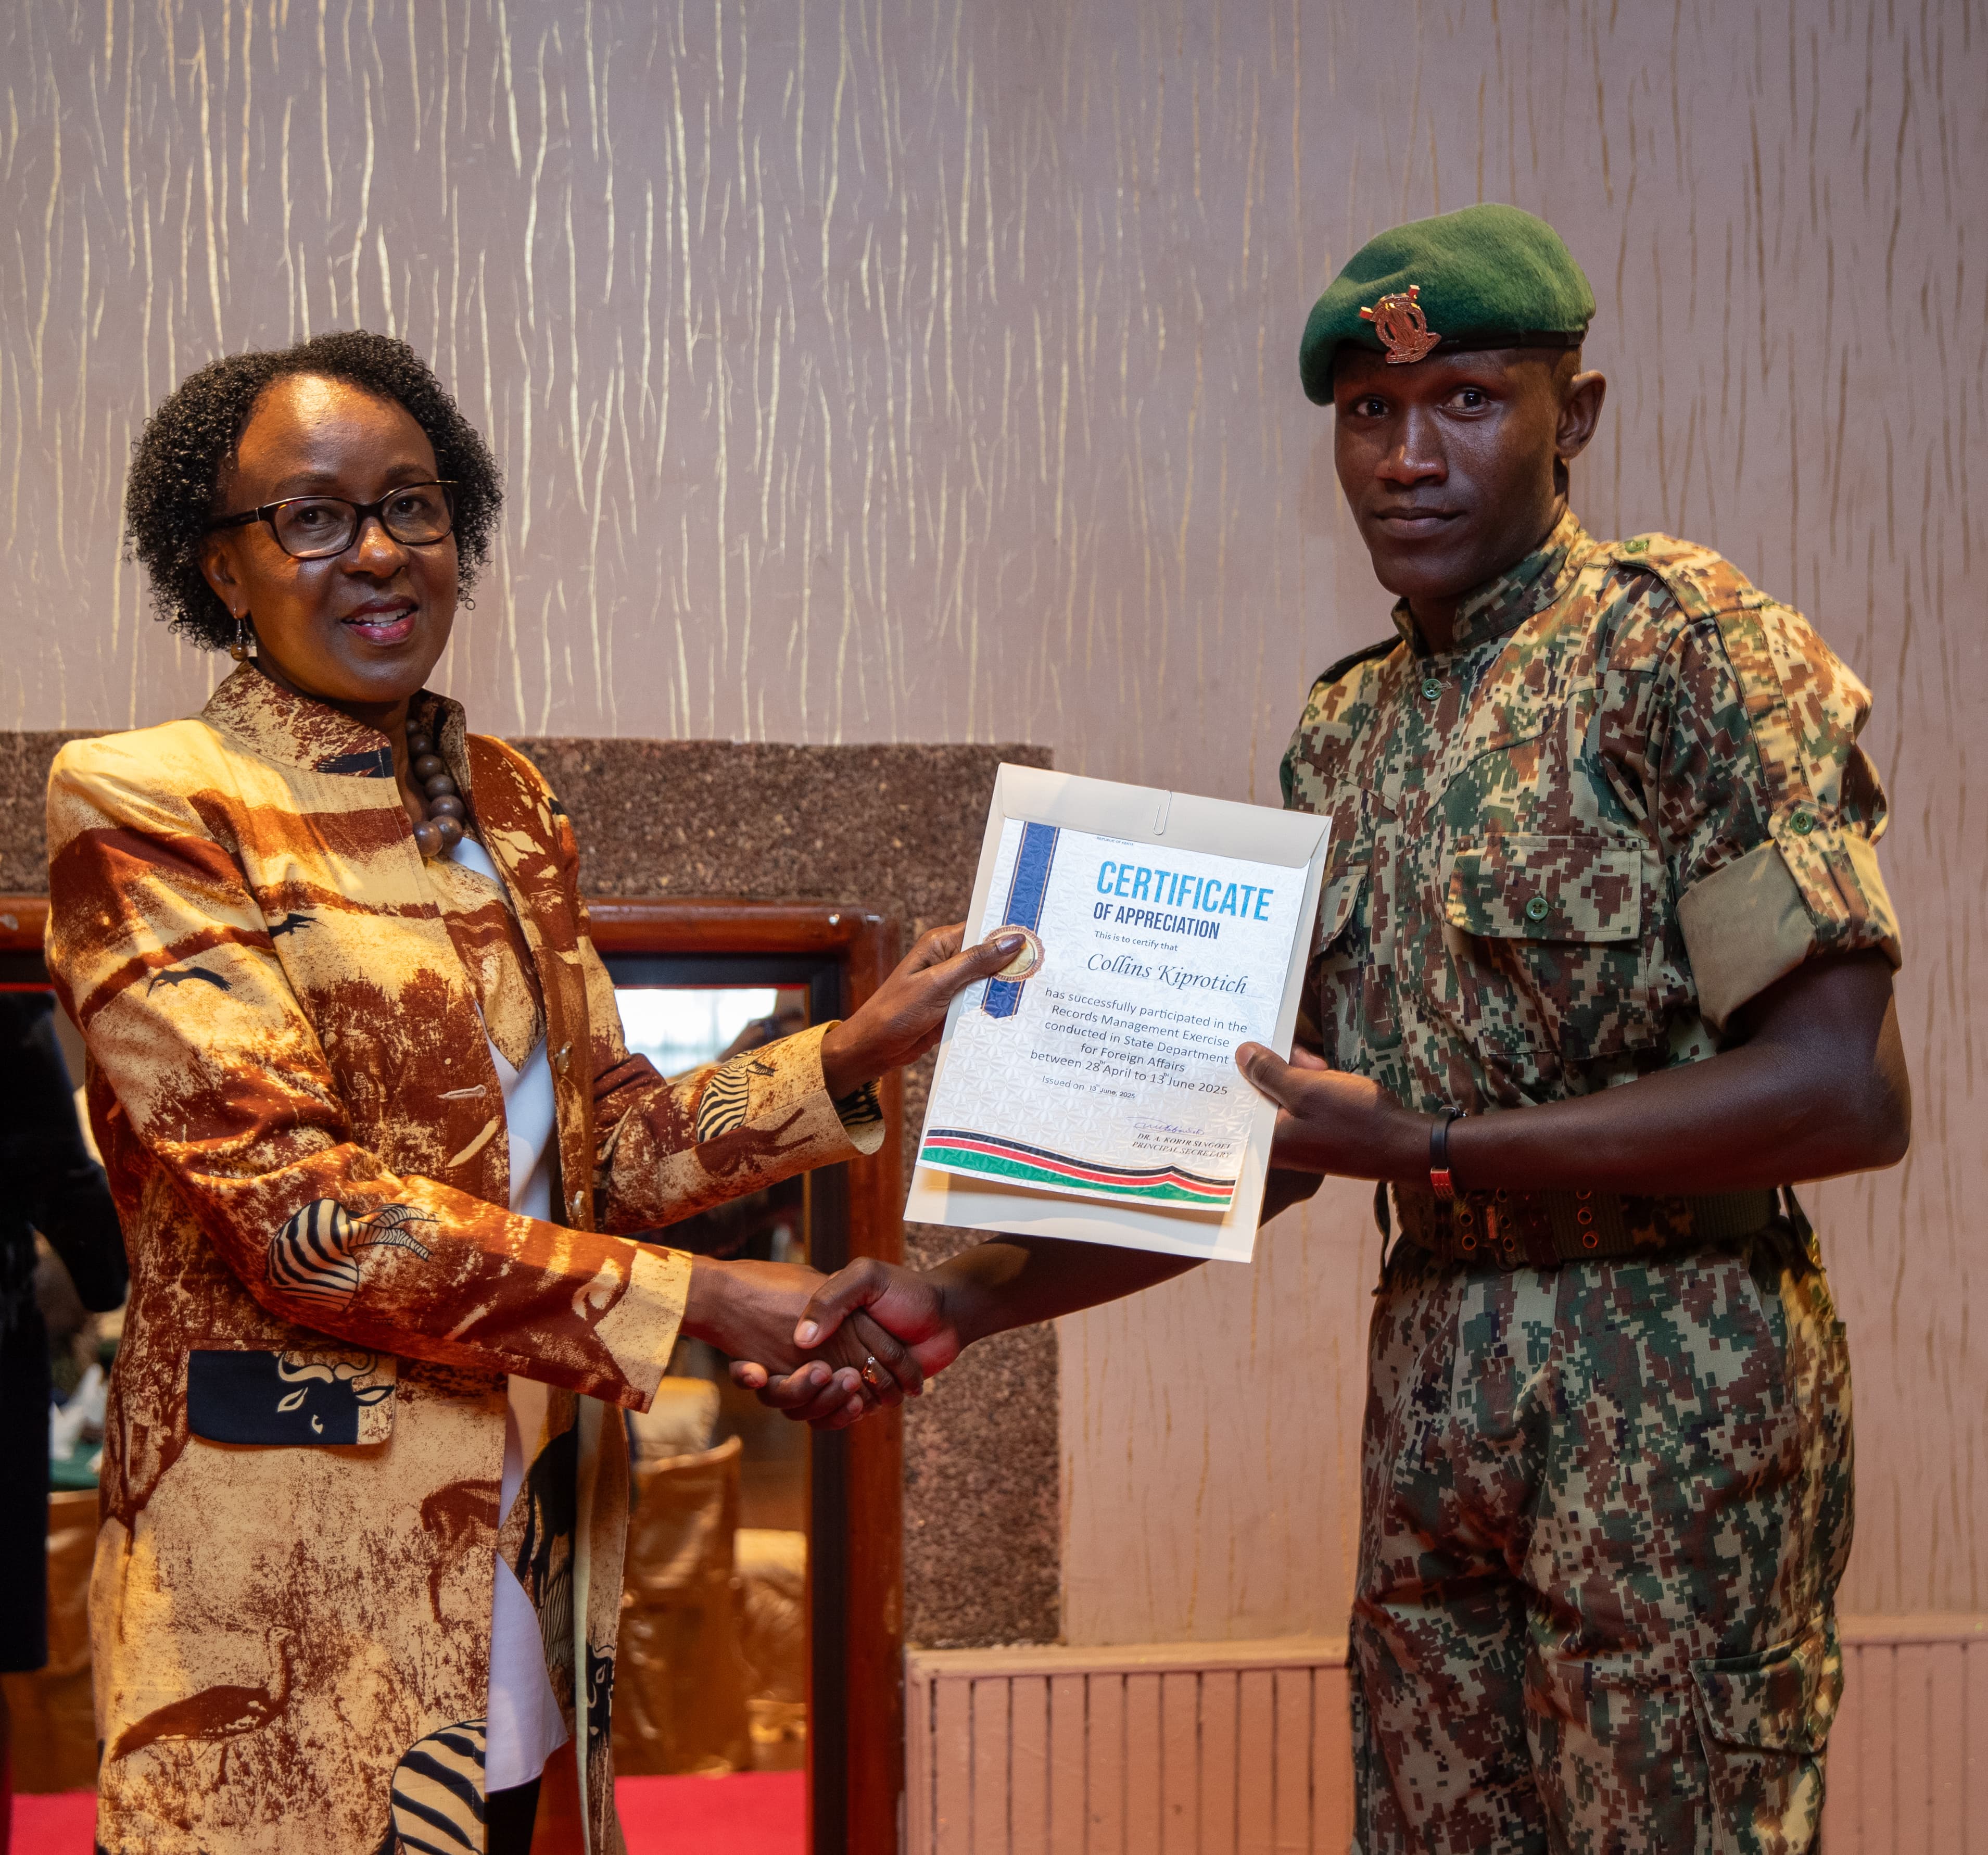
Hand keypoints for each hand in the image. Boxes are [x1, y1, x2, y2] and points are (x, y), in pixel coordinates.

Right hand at [729, 1257, 963, 1429]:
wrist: (946, 1315)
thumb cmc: (904, 1292)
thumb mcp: (866, 1278)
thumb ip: (832, 1298)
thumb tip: (802, 1338)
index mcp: (815, 1325)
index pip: (772, 1355)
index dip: (757, 1369)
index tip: (758, 1370)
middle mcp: (820, 1353)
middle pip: (784, 1389)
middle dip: (795, 1390)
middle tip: (823, 1374)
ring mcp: (838, 1377)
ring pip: (808, 1407)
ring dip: (822, 1405)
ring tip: (847, 1388)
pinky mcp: (859, 1397)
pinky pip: (835, 1417)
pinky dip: (842, 1416)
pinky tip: (858, 1405)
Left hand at [818, 922, 1027, 1097]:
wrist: (873, 1049)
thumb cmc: (895, 1011)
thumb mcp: (938, 984)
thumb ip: (975, 962)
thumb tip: (1012, 941)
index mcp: (941, 945)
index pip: (984, 929)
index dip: (1011, 932)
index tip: (1043, 934)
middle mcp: (949, 961)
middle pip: (991, 956)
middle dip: (1016, 962)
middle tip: (1053, 965)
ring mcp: (953, 986)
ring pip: (990, 982)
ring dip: (1009, 987)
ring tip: (1045, 988)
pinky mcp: (954, 1008)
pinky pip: (982, 1004)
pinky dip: (997, 1007)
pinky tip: (1022, 1011)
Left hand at [1235, 1040, 1423, 1179]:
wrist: (1403, 1145)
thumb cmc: (1355, 1121)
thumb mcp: (1307, 1089)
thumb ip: (1269, 1072)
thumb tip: (1240, 1054)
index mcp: (1267, 1142)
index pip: (1236, 1104)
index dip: (1241, 1072)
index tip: (1245, 1046)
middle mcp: (1278, 1146)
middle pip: (1261, 1095)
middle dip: (1281, 1070)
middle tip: (1310, 1060)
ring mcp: (1298, 1141)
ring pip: (1284, 1095)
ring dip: (1301, 1075)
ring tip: (1323, 1066)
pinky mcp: (1316, 1134)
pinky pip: (1302, 1104)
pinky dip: (1313, 1088)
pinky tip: (1329, 1076)